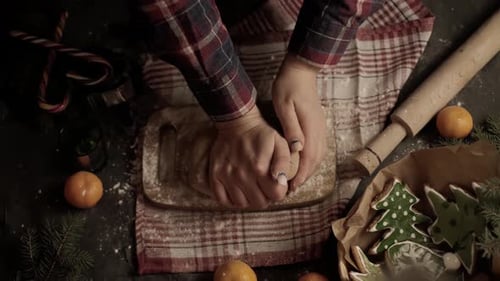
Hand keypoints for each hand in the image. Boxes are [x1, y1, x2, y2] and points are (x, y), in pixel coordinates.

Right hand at [209, 106, 290, 208]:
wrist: (237, 123)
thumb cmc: (262, 135)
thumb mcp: (280, 143)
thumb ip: (284, 163)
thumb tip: (281, 181)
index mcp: (260, 168)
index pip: (276, 195)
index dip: (279, 191)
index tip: (276, 184)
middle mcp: (242, 175)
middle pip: (259, 203)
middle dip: (266, 197)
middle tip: (264, 186)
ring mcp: (226, 176)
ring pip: (241, 204)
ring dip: (249, 199)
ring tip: (252, 188)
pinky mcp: (215, 175)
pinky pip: (222, 199)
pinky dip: (231, 200)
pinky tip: (238, 191)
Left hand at [272, 54, 326, 189]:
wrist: (301, 71)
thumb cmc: (288, 87)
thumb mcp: (285, 106)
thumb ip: (292, 128)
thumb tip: (298, 149)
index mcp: (311, 127)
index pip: (309, 157)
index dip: (302, 174)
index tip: (291, 186)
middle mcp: (319, 130)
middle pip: (316, 160)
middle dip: (306, 176)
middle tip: (292, 188)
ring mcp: (321, 127)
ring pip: (319, 155)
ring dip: (310, 169)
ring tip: (298, 179)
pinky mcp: (319, 125)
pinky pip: (319, 147)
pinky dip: (313, 159)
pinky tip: (304, 162)